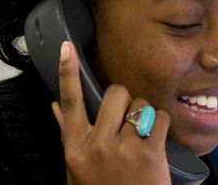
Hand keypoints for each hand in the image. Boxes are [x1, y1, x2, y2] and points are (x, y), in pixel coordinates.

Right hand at [51, 41, 171, 184]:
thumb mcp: (76, 168)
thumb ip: (67, 134)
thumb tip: (55, 106)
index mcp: (76, 147)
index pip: (70, 101)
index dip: (67, 72)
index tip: (67, 48)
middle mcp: (98, 145)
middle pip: (116, 93)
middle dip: (125, 99)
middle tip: (127, 116)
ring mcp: (124, 150)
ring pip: (141, 105)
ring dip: (145, 115)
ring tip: (142, 135)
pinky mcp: (150, 155)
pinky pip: (161, 118)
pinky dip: (162, 125)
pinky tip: (156, 141)